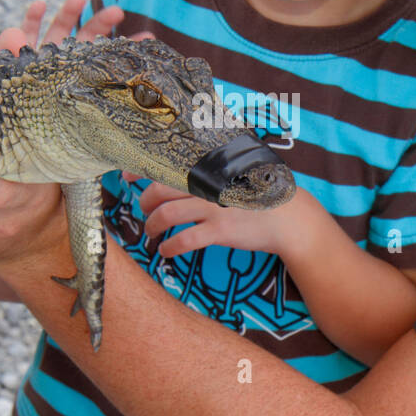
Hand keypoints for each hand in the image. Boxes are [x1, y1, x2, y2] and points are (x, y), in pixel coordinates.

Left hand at [133, 174, 303, 258]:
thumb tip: (187, 165)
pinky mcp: (220, 230)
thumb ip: (213, 167)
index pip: (166, 163)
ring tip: (151, 233)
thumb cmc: (261, 192)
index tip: (126, 175)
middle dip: (145, 202)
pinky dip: (169, 247)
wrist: (288, 217)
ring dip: (152, 226)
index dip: (140, 169)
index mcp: (209, 167)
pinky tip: (166, 251)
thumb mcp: (238, 170)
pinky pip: (184, 240)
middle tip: (144, 210)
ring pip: (166, 215)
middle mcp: (207, 184)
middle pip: (159, 190)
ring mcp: (213, 207)